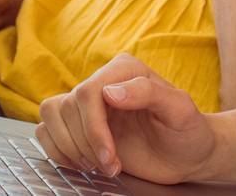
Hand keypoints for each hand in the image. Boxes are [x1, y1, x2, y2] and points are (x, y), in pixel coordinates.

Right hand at [36, 54, 215, 182]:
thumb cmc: (188, 131)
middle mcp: (104, 82)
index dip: (93, 128)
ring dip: (69, 147)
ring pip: (51, 116)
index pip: (88, 92)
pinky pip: (47, 130)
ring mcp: (90, 105)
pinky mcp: (80, 125)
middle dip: (85, 144)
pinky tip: (84, 163)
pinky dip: (58, 151)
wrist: (186, 155)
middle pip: (67, 107)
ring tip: (98, 164)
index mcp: (125, 70)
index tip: (110, 155)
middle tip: (110, 165)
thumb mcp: (180, 110)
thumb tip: (110, 91)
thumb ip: (149, 93)